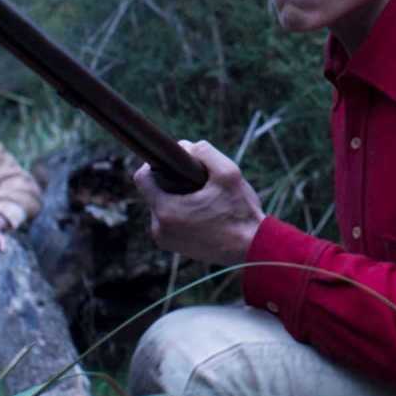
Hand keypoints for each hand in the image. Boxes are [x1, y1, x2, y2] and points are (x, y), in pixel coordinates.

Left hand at [133, 140, 264, 265]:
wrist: (253, 248)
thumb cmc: (241, 212)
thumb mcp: (228, 173)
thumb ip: (204, 152)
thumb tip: (185, 147)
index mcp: (167, 211)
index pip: (142, 178)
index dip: (156, 164)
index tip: (174, 163)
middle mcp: (160, 229)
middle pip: (154, 192)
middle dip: (172, 182)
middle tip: (198, 183)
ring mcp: (165, 240)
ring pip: (162, 206)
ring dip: (177, 198)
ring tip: (203, 199)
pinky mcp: (174, 248)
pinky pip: (169, 221)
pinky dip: (181, 213)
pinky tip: (203, 213)